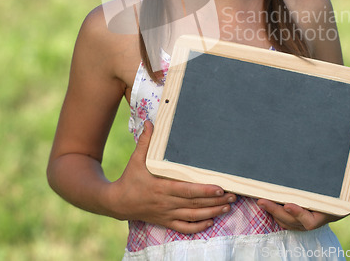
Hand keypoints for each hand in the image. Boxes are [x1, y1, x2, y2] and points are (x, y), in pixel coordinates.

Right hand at [107, 120, 235, 232]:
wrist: (117, 202)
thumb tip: (151, 122)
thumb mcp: (136, 159)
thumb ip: (145, 141)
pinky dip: (198, 226)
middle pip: (195, 204)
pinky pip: (184, 227)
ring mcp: (167, 214)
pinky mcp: (166, 221)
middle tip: (233, 196)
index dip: (204, 191)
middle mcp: (166, 203)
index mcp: (161, 188)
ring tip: (227, 207)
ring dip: (212, 212)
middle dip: (215, 201)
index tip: (219, 188)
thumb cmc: (130, 178)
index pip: (187, 191)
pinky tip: (210, 221)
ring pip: (193, 216)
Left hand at [257, 175, 349, 230]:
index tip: (288, 204)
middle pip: (294, 222)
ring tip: (260, 199)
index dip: (299, 215)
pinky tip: (264, 199)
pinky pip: (285, 215)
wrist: (348, 175)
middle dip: (277, 212)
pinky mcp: (300, 207)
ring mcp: (308, 213)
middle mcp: (318, 216)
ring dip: (273, 211)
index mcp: (330, 213)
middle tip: (263, 201)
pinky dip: (275, 209)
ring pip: (287, 219)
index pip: (311, 220)